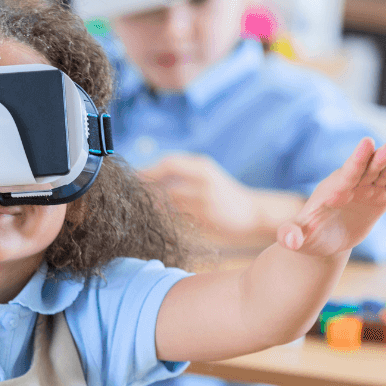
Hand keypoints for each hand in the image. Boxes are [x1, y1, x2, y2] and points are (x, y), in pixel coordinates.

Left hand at [140, 153, 257, 237]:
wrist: (252, 212)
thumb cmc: (221, 193)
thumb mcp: (204, 175)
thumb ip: (179, 173)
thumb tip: (142, 177)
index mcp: (202, 166)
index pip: (169, 163)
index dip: (148, 170)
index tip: (132, 178)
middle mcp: (205, 181)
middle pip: (166, 185)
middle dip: (147, 193)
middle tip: (133, 198)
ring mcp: (207, 201)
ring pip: (170, 205)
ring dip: (155, 208)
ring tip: (143, 210)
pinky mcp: (208, 220)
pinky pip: (179, 220)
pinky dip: (167, 220)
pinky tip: (160, 222)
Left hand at [278, 138, 385, 256]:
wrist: (323, 241)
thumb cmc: (307, 237)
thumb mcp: (297, 237)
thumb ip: (291, 235)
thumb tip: (289, 242)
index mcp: (331, 191)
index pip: (346, 173)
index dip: (357, 159)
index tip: (367, 142)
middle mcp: (349, 186)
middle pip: (366, 169)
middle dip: (378, 158)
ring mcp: (365, 190)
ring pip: (381, 173)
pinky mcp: (379, 198)